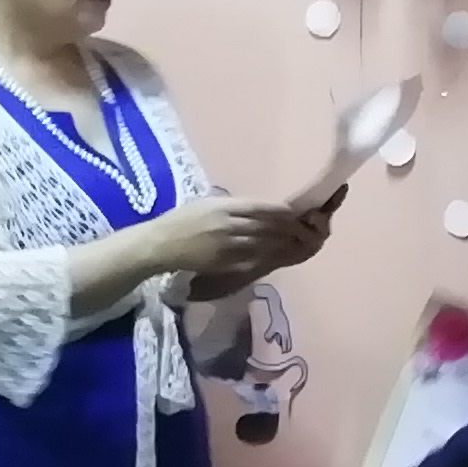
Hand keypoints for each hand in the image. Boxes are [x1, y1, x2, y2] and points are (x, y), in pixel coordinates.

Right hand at [149, 198, 293, 286]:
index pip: (262, 208)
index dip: (283, 212)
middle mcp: (229, 224)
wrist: (160, 244)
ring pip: (264, 245)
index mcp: (225, 206)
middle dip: (290, 230)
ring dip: (284, 245)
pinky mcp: (224, 263)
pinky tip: (278, 258)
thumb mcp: (207, 203)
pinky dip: (268, 259)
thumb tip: (259, 210)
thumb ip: (233, 206)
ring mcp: (227, 245)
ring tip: (300, 245)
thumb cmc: (182, 220)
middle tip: (307, 231)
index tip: (298, 214)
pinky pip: (252, 261)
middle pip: (268, 227)